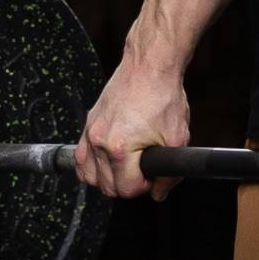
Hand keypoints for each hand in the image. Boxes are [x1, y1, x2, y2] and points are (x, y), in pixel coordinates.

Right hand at [73, 57, 191, 200]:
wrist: (149, 67)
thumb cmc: (162, 96)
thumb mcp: (177, 138)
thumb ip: (169, 173)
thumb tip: (159, 192)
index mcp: (120, 148)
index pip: (127, 189)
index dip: (144, 187)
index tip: (152, 176)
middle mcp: (100, 141)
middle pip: (107, 187)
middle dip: (128, 185)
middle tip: (144, 170)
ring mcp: (90, 132)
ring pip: (90, 177)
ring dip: (109, 179)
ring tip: (128, 167)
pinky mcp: (88, 125)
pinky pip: (81, 159)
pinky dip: (92, 167)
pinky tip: (108, 163)